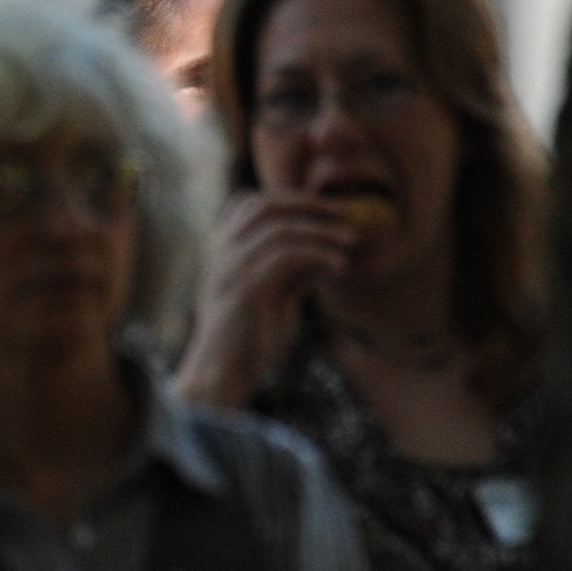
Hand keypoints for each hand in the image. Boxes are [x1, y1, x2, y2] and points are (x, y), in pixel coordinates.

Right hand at [176, 191, 351, 407]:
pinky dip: (319, 256)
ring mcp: (231, 269)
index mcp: (223, 251)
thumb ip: (291, 273)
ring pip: (279, 228)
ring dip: (321, 231)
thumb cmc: (248, 338)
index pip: (248, 204)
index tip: (323, 209)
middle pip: (262, 206)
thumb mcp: (274, 296)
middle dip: (306, 203)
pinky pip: (287, 257)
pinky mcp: (246, 289)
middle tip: (342, 212)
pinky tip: (339, 268)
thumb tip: (323, 255)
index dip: (287, 198)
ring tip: (349, 241)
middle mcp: (222, 253)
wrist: (223, 372)